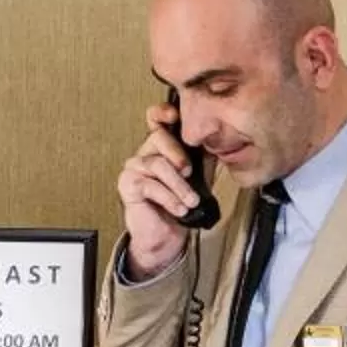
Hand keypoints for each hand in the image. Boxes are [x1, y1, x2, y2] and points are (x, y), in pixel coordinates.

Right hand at [117, 103, 205, 273]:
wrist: (168, 234)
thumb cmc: (182, 203)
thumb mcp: (200, 174)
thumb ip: (204, 154)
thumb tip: (218, 138)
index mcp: (162, 146)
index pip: (156, 119)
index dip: (163, 112)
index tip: (175, 115)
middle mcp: (146, 153)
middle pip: (158, 137)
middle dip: (178, 154)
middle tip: (190, 171)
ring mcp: (135, 168)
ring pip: (158, 165)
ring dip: (179, 186)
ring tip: (190, 200)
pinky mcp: (128, 185)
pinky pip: (150, 185)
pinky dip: (169, 199)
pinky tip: (178, 208)